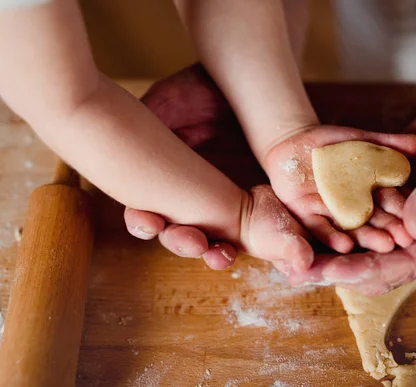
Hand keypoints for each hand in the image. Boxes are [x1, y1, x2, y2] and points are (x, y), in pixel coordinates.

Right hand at [124, 64, 312, 273]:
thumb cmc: (197, 91)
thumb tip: (121, 149)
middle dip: (184, 243)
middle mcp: (187, 198)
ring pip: (213, 240)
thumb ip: (141, 129)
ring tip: (222, 255)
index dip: (145, 223)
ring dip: (214, 252)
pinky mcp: (251, 205)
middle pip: (179, 234)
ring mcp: (220, 203)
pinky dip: (249, 243)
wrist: (240, 84)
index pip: (147, 213)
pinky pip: (249, 231)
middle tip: (194, 242)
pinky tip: (251, 248)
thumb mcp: (165, 105)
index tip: (150, 223)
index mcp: (160, 182)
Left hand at [262, 125, 415, 253]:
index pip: (396, 209)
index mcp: (374, 197)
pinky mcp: (308, 216)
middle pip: (377, 225)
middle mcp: (357, 212)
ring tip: (384, 246)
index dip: (408, 218)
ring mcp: (334, 216)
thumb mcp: (367, 141)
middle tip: (405, 241)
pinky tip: (345, 246)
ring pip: (353, 230)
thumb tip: (415, 143)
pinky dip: (333, 237)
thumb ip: (389, 144)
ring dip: (367, 239)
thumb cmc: (336, 141)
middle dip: (390, 233)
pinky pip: (321, 229)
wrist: (297, 139)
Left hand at [287, 87, 415, 294]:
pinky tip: (312, 234)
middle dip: (344, 271)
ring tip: (299, 264)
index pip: (410, 262)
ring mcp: (406, 218)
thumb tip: (413, 231)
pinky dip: (340, 230)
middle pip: (383, 264)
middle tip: (306, 273)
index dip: (373, 269)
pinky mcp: (392, 203)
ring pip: (369, 248)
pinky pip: (364, 222)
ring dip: (336, 257)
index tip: (338, 272)